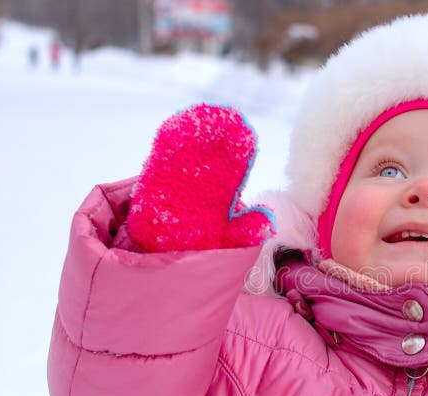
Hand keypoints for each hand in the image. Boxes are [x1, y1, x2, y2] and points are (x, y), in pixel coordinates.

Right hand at [126, 103, 274, 251]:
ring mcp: (180, 169)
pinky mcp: (157, 170)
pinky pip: (164, 150)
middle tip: (232, 118)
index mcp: (223, 187)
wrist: (161, 248)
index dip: (241, 150)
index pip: (235, 165)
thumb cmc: (197, 242)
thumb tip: (270, 223)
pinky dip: (170, 137)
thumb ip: (246, 231)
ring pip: (191, 143)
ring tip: (205, 114)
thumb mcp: (225, 239)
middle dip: (223, 132)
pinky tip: (176, 125)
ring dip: (198, 128)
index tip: (248, 137)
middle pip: (215, 148)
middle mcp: (203, 174)